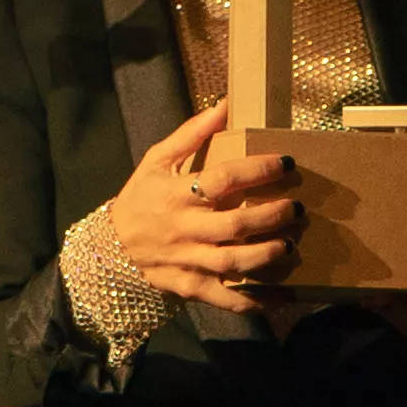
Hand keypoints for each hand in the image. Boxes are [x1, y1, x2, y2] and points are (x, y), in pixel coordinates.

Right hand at [103, 100, 294, 312]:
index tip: (285, 162)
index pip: (221, 179)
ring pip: (232, 263)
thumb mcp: (157, 160)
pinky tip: (281, 295)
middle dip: (269, 216)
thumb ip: (191, 133)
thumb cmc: (141, 198)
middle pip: (233, 224)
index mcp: (176, 194)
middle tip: (296, 209)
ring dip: (265, 256)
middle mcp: (184, 228)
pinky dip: (254, 301)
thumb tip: (225, 105)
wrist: (111, 248)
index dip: (256, 170)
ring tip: (289, 246)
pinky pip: (225, 298)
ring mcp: (188, 260)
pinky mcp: (190, 286)